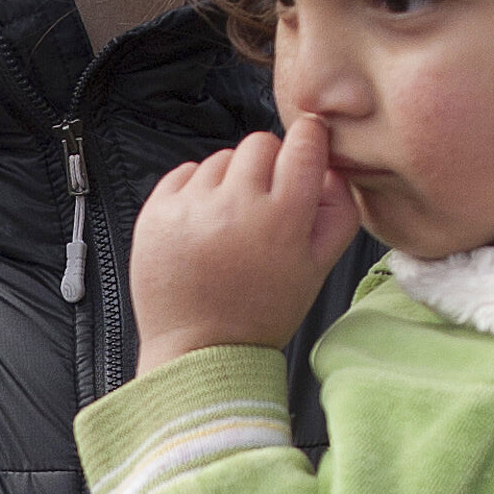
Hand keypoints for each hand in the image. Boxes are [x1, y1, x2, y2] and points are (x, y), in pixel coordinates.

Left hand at [129, 114, 360, 372]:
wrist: (200, 351)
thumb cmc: (262, 312)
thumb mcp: (318, 268)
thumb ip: (338, 211)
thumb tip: (332, 164)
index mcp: (282, 218)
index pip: (303, 142)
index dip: (308, 142)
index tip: (305, 150)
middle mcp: (235, 205)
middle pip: (259, 143)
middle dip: (268, 164)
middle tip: (265, 203)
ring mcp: (191, 207)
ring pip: (221, 158)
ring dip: (230, 181)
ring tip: (230, 224)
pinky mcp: (156, 213)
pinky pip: (184, 174)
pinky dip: (196, 191)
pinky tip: (203, 225)